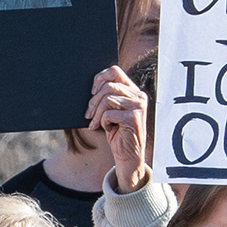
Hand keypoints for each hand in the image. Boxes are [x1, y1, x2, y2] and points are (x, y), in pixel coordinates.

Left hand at [86, 64, 148, 192]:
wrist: (128, 155)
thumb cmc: (117, 132)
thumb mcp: (111, 111)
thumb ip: (106, 97)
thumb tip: (91, 87)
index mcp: (132, 90)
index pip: (114, 71)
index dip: (99, 78)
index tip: (91, 91)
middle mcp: (138, 95)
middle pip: (108, 87)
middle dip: (93, 101)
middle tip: (88, 114)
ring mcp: (138, 106)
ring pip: (107, 99)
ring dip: (96, 113)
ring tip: (95, 123)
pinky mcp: (134, 118)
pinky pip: (109, 114)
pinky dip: (103, 122)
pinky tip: (109, 128)